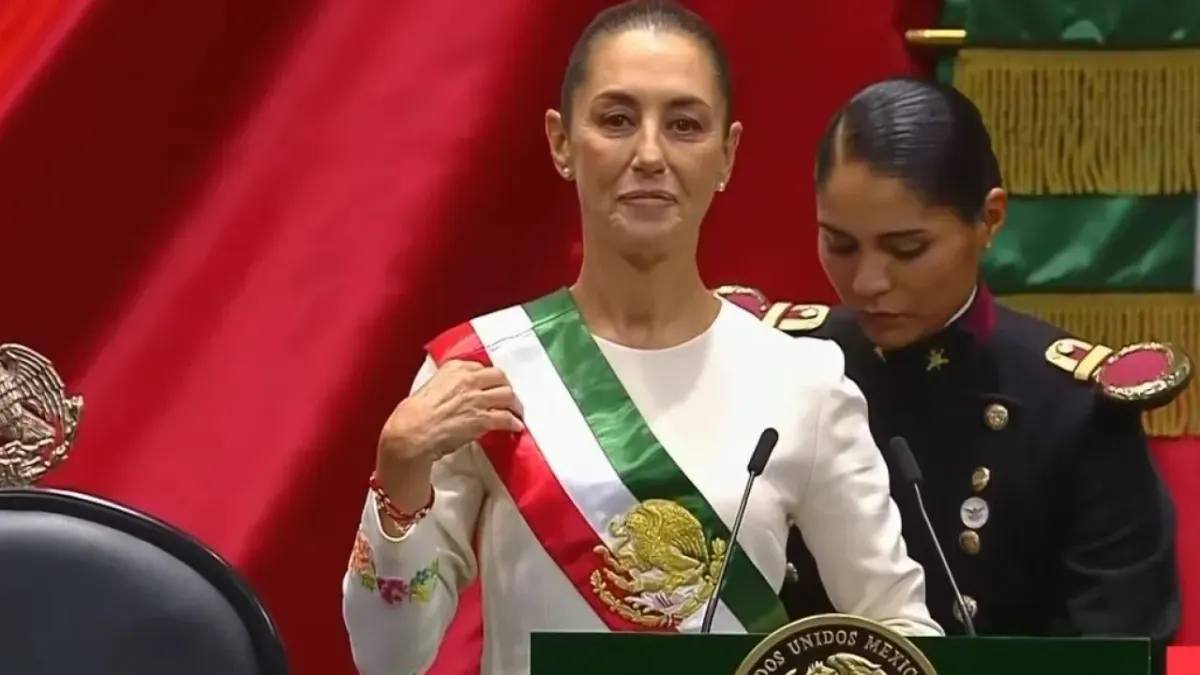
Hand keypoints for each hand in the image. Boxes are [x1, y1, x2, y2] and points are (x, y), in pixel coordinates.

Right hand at [377, 359, 523, 467]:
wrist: (412, 433)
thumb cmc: (413, 413)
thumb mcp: (430, 386)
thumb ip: (447, 383)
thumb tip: (456, 393)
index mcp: (454, 368)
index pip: (481, 367)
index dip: (488, 378)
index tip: (490, 386)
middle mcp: (469, 379)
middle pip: (500, 377)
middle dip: (506, 386)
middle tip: (508, 396)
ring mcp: (477, 398)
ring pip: (508, 395)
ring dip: (515, 404)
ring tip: (516, 412)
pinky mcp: (482, 418)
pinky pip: (506, 418)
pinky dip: (513, 423)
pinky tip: (516, 427)